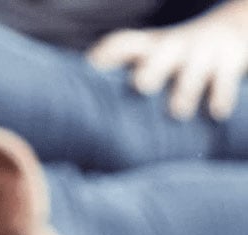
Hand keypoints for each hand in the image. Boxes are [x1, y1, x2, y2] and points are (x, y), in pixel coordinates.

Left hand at [88, 5, 247, 119]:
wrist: (233, 30)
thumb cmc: (176, 59)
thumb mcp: (152, 58)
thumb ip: (123, 80)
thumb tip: (83, 122)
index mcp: (149, 48)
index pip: (123, 44)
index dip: (107, 55)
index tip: (91, 70)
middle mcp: (174, 48)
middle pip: (160, 54)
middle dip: (151, 69)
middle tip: (141, 86)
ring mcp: (202, 54)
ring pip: (193, 70)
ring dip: (185, 90)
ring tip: (178, 112)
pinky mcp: (229, 62)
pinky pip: (225, 81)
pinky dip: (221, 97)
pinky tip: (216, 114)